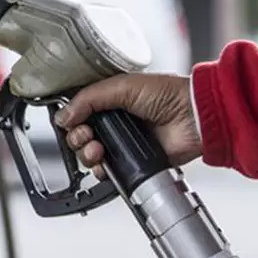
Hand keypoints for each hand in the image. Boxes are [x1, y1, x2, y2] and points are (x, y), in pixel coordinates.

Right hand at [53, 73, 200, 179]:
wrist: (194, 118)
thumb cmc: (168, 94)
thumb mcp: (122, 86)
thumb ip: (89, 98)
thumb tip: (63, 115)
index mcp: (108, 99)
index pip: (77, 111)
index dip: (70, 119)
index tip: (73, 121)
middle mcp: (113, 121)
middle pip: (78, 134)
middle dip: (76, 137)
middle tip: (86, 135)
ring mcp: (121, 142)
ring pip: (88, 154)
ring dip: (86, 153)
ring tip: (97, 149)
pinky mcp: (131, 162)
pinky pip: (106, 171)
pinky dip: (100, 170)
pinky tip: (104, 162)